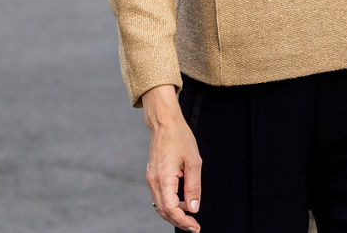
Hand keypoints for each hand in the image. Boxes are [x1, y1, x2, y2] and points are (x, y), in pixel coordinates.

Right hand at [140, 85, 201, 230]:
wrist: (165, 124)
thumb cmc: (180, 138)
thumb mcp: (194, 162)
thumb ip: (194, 187)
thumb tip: (193, 208)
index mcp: (163, 179)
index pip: (171, 209)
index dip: (183, 221)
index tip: (196, 227)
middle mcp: (153, 182)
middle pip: (163, 211)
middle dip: (179, 221)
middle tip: (194, 226)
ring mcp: (151, 180)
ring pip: (160, 206)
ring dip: (174, 214)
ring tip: (190, 216)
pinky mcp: (152, 176)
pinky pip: (159, 197)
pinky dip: (169, 204)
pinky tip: (182, 202)